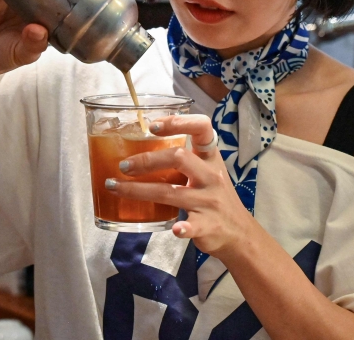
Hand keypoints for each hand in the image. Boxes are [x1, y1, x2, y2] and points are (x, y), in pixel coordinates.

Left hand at [107, 114, 254, 256]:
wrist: (238, 233)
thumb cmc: (215, 196)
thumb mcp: (207, 171)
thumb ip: (186, 157)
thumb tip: (145, 141)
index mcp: (210, 158)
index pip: (202, 128)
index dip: (178, 122)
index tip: (152, 126)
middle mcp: (211, 176)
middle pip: (179, 158)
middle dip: (147, 160)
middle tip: (123, 166)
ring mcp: (209, 201)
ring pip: (172, 192)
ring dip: (139, 191)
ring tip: (114, 187)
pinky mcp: (208, 226)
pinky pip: (194, 226)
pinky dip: (184, 228)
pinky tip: (175, 230)